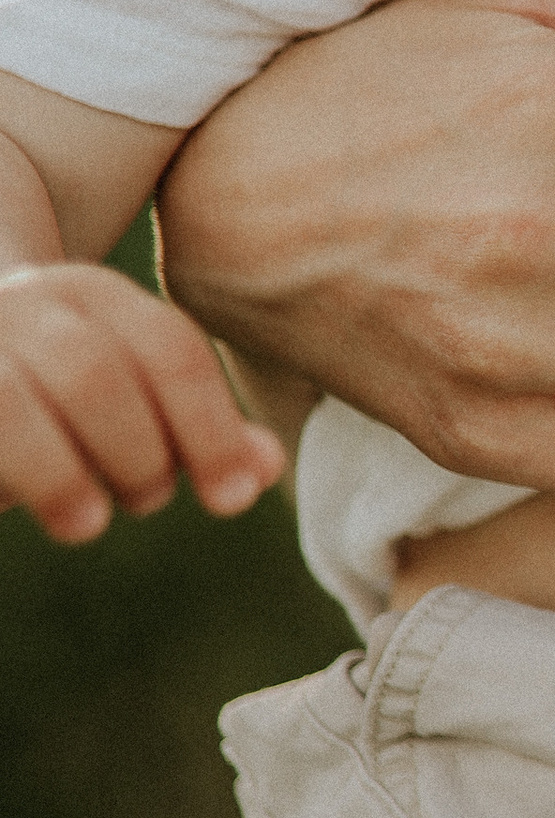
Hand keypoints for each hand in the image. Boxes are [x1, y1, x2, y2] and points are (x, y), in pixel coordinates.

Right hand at [0, 261, 286, 542]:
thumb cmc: (54, 399)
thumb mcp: (129, 401)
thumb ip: (198, 431)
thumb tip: (265, 467)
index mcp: (89, 295)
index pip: (168, 349)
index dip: (210, 429)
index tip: (233, 499)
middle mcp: (21, 305)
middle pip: (95, 375)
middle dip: (137, 453)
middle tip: (144, 498)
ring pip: (13, 404)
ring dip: (61, 476)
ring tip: (86, 522)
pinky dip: (6, 481)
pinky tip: (8, 505)